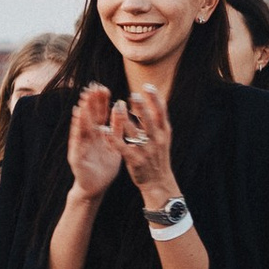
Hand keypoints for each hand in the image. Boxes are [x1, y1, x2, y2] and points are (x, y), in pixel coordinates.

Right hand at [66, 84, 125, 201]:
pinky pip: (77, 140)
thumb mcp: (115, 145)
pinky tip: (77, 118)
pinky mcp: (76, 155)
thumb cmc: (105, 167)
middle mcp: (88, 137)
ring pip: (81, 126)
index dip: (101, 101)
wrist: (96, 188)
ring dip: (82, 112)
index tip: (103, 88)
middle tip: (92, 87)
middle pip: (89, 116)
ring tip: (83, 99)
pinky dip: (76, 128)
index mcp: (99, 135)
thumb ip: (117, 128)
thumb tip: (121, 106)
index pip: (100, 114)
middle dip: (90, 102)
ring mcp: (81, 145)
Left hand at [112, 86, 177, 207]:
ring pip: (135, 132)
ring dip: (125, 119)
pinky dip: (113, 139)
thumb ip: (156, 121)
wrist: (158, 182)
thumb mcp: (162, 137)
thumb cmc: (157, 156)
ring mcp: (147, 150)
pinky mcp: (136, 160)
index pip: (162, 112)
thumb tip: (149, 99)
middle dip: (141, 107)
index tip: (147, 86)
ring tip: (117, 106)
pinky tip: (105, 130)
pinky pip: (123, 147)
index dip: (155, 99)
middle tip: (133, 94)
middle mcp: (157, 140)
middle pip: (149, 120)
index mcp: (164, 132)